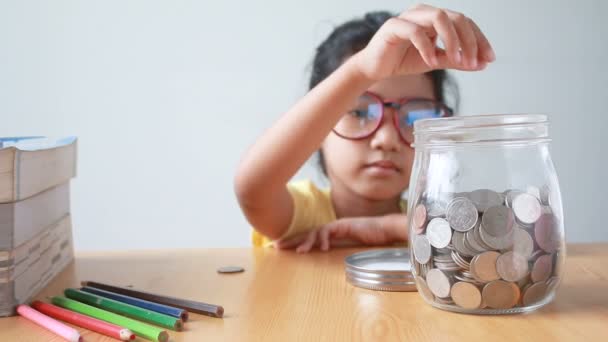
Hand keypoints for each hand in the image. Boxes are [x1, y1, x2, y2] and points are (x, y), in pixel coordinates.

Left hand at [274, 214, 407, 252]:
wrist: (387, 230)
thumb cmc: (371, 240)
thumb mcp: (351, 248)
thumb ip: (339, 250)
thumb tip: (327, 260)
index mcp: (331, 234)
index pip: (310, 237)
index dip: (296, 242)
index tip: (282, 248)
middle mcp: (332, 228)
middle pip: (307, 233)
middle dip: (292, 239)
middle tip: (276, 247)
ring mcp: (338, 225)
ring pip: (316, 231)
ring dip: (306, 241)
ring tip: (299, 251)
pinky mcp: (344, 225)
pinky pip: (330, 231)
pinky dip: (324, 238)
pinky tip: (322, 248)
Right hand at [352, 4, 494, 80]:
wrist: (374, 68)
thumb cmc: (402, 60)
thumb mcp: (435, 61)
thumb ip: (455, 60)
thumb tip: (481, 64)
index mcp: (435, 18)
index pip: (465, 23)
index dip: (479, 39)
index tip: (489, 58)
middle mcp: (424, 12)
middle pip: (456, 17)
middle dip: (470, 40)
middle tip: (474, 61)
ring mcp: (409, 17)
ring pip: (439, 18)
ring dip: (452, 40)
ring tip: (456, 60)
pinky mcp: (394, 27)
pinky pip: (415, 32)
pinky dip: (427, 47)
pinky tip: (431, 61)